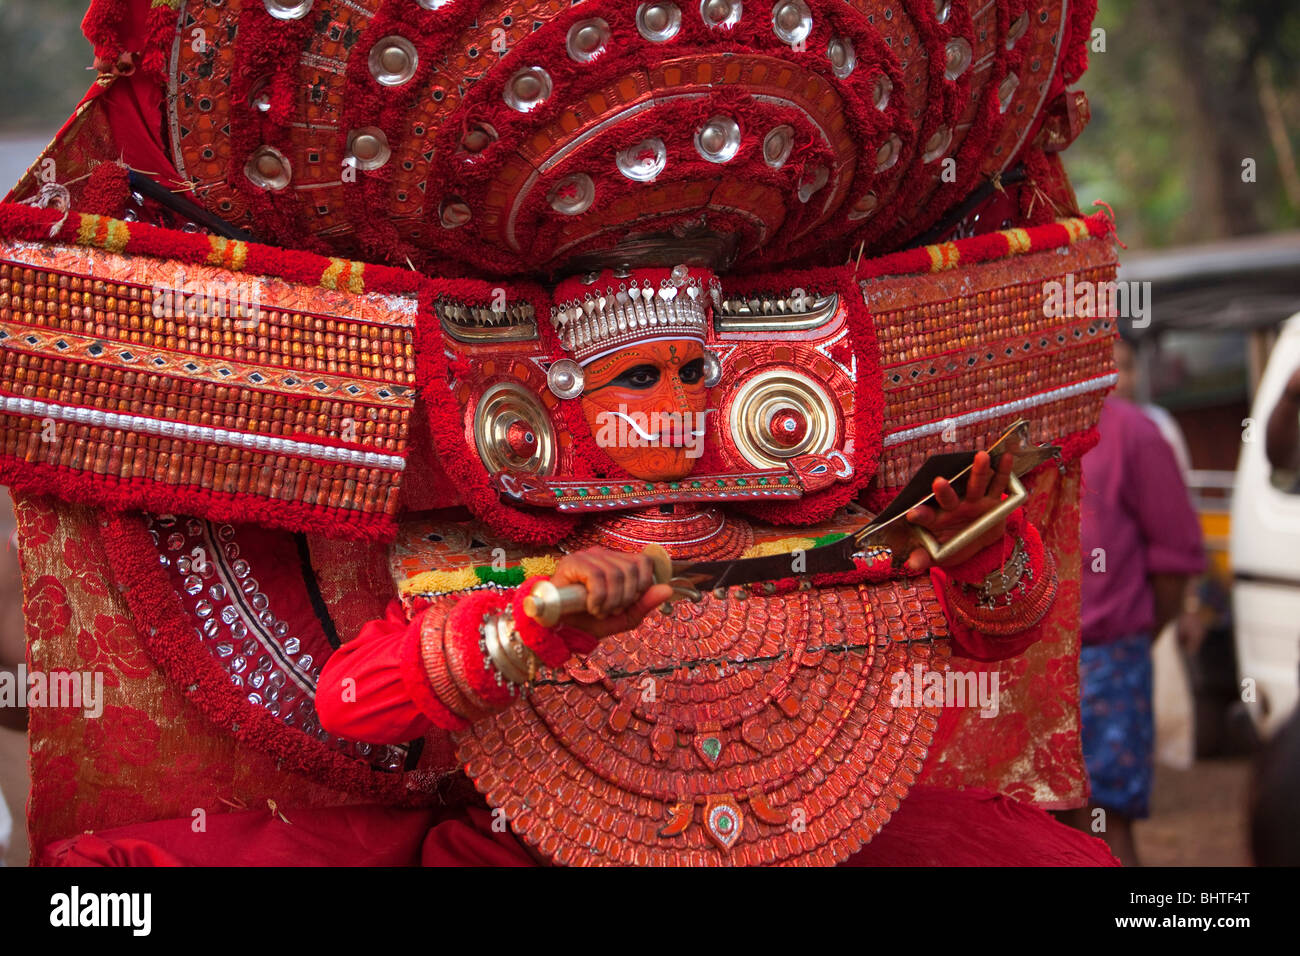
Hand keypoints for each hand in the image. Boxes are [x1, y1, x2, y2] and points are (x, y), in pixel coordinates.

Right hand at [549, 547, 674, 638]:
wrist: (558, 628)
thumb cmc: (589, 620)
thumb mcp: (623, 618)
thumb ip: (644, 604)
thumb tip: (668, 589)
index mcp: (616, 562)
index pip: (644, 562)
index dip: (642, 585)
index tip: (628, 603)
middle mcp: (603, 554)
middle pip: (632, 569)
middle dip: (626, 597)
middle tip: (611, 611)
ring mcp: (587, 556)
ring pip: (616, 573)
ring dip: (611, 600)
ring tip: (600, 611)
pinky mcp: (572, 562)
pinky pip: (597, 576)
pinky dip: (599, 597)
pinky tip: (592, 607)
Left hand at [904, 450, 1013, 571]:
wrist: (977, 543)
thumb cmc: (952, 546)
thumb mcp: (939, 555)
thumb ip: (924, 558)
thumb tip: (911, 565)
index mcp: (937, 519)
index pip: (926, 515)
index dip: (920, 514)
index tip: (913, 514)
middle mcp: (954, 505)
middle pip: (948, 496)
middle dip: (944, 490)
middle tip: (939, 482)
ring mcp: (974, 500)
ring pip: (975, 484)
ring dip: (978, 471)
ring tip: (981, 456)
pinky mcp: (993, 500)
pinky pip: (998, 484)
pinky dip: (1003, 470)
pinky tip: (1006, 457)